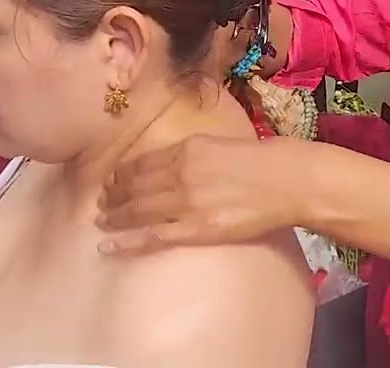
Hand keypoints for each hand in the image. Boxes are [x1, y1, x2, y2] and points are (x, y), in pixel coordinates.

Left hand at [96, 135, 305, 254]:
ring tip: (101, 221)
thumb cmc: (263, 159)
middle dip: (113, 196)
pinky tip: (107, 245)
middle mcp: (180, 174)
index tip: (112, 180)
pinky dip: (127, 241)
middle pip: (134, 187)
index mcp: (187, 149)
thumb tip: (171, 160)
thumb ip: (193, 151)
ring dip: (114, 216)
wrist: (289, 181)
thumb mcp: (221, 143)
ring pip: (138, 210)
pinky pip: (153, 237)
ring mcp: (187, 203)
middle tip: (100, 203)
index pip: (142, 163)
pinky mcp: (197, 230)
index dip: (122, 173)